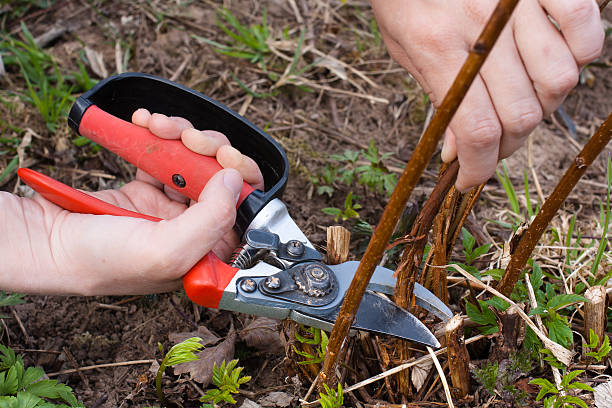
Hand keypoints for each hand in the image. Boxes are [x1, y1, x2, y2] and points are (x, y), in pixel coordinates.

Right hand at [1, 111, 263, 295]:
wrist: (43, 241)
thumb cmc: (100, 260)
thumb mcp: (166, 251)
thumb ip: (211, 219)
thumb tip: (235, 180)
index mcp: (206, 252)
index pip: (244, 212)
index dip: (243, 180)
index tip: (226, 158)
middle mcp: (192, 229)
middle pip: (223, 179)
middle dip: (210, 149)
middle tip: (191, 138)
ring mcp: (169, 207)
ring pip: (195, 160)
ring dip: (183, 135)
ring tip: (159, 125)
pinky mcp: (147, 187)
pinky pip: (165, 153)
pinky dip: (158, 134)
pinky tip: (145, 122)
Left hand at [370, 0, 603, 190]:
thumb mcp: (406, 50)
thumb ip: (439, 99)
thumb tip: (460, 152)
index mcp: (437, 46)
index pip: (475, 129)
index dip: (479, 168)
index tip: (471, 179)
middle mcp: (484, 27)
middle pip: (520, 113)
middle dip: (505, 144)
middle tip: (490, 143)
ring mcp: (518, 4)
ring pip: (560, 80)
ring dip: (542, 107)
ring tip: (520, 102)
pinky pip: (586, 29)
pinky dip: (580, 55)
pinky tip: (551, 63)